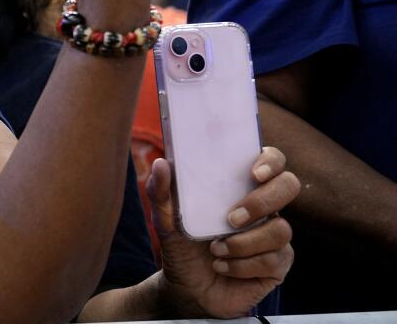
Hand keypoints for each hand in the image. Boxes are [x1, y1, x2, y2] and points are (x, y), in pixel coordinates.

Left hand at [150, 148, 298, 318]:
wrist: (186, 288)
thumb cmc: (181, 245)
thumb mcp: (165, 219)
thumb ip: (160, 192)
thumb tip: (161, 164)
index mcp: (239, 187)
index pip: (271, 160)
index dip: (271, 161)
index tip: (254, 174)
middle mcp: (263, 207)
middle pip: (288, 186)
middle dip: (261, 202)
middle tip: (232, 218)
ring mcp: (273, 235)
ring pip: (281, 230)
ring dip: (243, 243)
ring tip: (216, 249)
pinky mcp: (277, 265)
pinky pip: (274, 260)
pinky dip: (242, 265)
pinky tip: (222, 266)